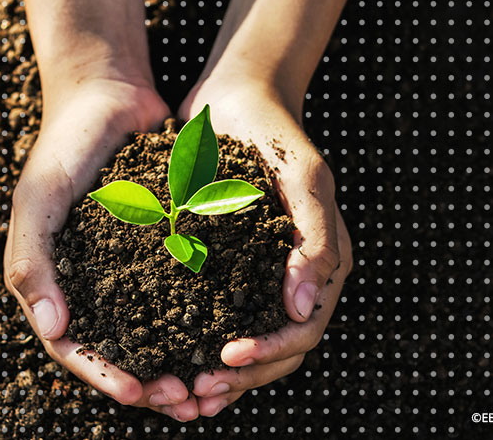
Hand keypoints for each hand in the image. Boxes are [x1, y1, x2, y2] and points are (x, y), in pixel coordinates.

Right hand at [3, 77, 200, 418]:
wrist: (108, 94)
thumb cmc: (64, 144)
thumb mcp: (38, 198)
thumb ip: (33, 260)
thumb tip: (55, 331)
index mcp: (53, 280)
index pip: (74, 346)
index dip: (104, 374)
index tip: (141, 392)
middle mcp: (90, 281)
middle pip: (118, 349)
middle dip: (150, 381)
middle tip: (188, 399)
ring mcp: (126, 267)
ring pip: (153, 330)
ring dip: (178, 360)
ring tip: (210, 383)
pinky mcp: (161, 247)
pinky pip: (179, 291)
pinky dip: (198, 318)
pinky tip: (227, 332)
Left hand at [178, 77, 352, 416]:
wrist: (236, 100)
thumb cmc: (273, 134)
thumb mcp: (302, 178)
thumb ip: (314, 240)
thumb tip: (304, 308)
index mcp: (321, 262)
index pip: (303, 329)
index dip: (269, 353)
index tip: (225, 358)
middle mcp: (293, 276)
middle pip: (276, 349)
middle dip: (240, 376)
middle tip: (194, 391)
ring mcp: (260, 273)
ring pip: (247, 340)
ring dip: (220, 374)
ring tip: (181, 393)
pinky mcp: (226, 264)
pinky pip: (217, 315)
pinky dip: (198, 342)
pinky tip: (170, 357)